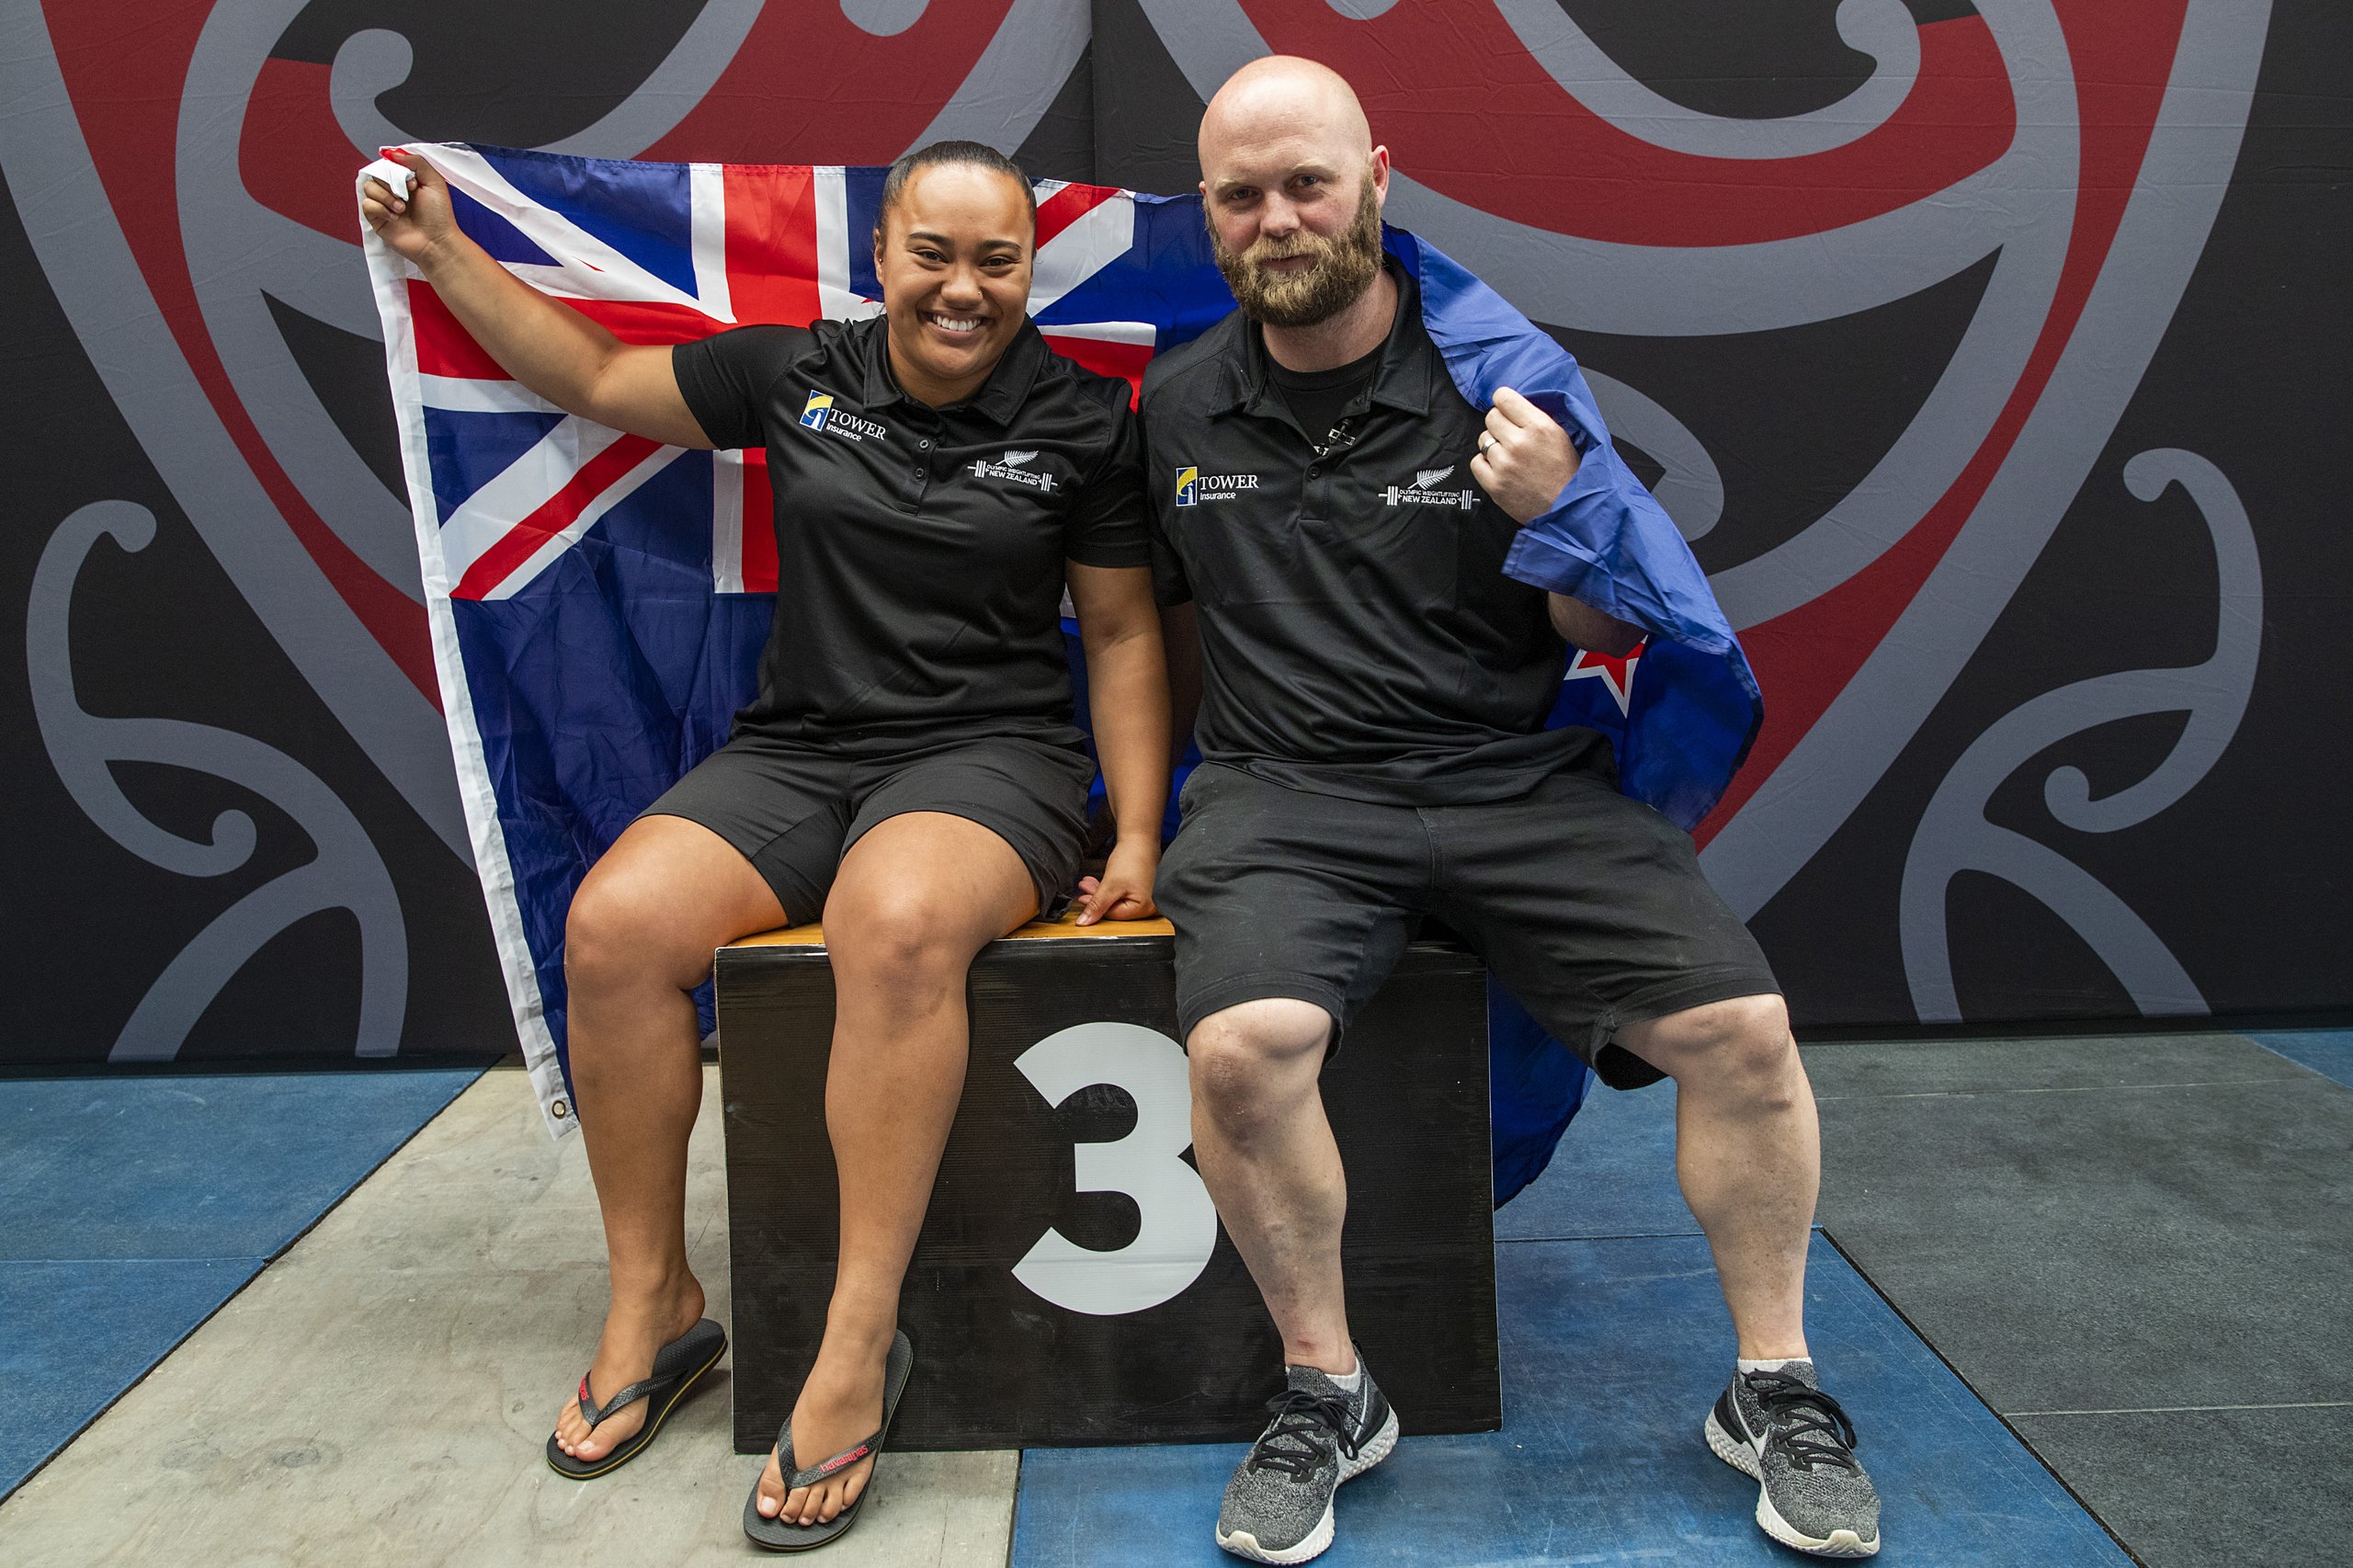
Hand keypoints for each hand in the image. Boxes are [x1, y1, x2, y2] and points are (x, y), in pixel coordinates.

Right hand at [360, 149, 457, 266]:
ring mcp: (383, 204)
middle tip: (407, 196)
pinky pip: (367, 204)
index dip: (396, 170)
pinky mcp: (376, 219)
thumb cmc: (439, 217)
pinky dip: (380, 209)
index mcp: (405, 181)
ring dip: (386, 197)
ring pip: (368, 187)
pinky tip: (394, 217)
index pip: (388, 164)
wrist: (436, 242)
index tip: (412, 182)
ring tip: (401, 209)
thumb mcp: (434, 181)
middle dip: (391, 184)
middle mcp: (393, 191)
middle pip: (376, 173)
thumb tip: (393, 153)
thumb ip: (416, 161)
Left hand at [1074, 836, 1158, 924]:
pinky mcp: (1143, 891)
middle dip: (1097, 898)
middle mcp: (1149, 906)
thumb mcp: (1110, 885)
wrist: (1140, 838)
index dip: (1096, 907)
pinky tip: (1100, 882)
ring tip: (1088, 883)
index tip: (1082, 898)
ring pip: (1117, 901)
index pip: (1113, 914)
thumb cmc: (1132, 858)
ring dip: (1101, 893)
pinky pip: (1123, 894)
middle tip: (1084, 888)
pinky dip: (1110, 889)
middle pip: (1116, 908)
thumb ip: (1097, 906)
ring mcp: (1147, 898)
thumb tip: (1084, 923)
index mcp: (1144, 908)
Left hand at [1470, 385, 1579, 523]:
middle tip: (1511, 436)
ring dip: (1493, 445)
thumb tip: (1512, 404)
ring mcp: (1504, 464)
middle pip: (1491, 417)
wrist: (1567, 508)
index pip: (1504, 398)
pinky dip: (1485, 464)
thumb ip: (1535, 418)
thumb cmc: (1566, 474)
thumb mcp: (1560, 436)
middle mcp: (1519, 443)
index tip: (1505, 408)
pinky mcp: (1494, 484)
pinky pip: (1476, 462)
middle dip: (1499, 424)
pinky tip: (1500, 468)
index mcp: (1539, 427)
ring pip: (1483, 439)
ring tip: (1510, 456)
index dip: (1503, 402)